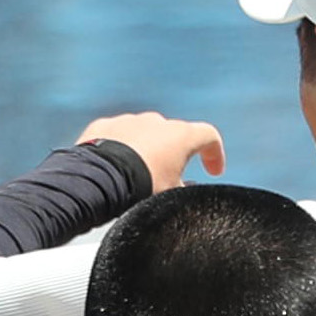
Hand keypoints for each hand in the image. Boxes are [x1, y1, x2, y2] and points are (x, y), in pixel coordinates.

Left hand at [81, 112, 222, 187]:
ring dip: (145, 149)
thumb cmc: (142, 187)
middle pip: (173, 135)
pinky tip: (115, 167)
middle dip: (173, 153)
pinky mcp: (103, 125)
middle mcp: (156, 122)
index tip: (212, 172)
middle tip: (168, 178)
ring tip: (137, 174)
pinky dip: (120, 147)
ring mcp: (128, 120)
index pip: (209, 137)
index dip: (215, 155)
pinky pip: (117, 135)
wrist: (100, 180)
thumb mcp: (174, 194)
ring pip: (143, 133)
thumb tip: (186, 188)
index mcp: (181, 135)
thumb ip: (186, 187)